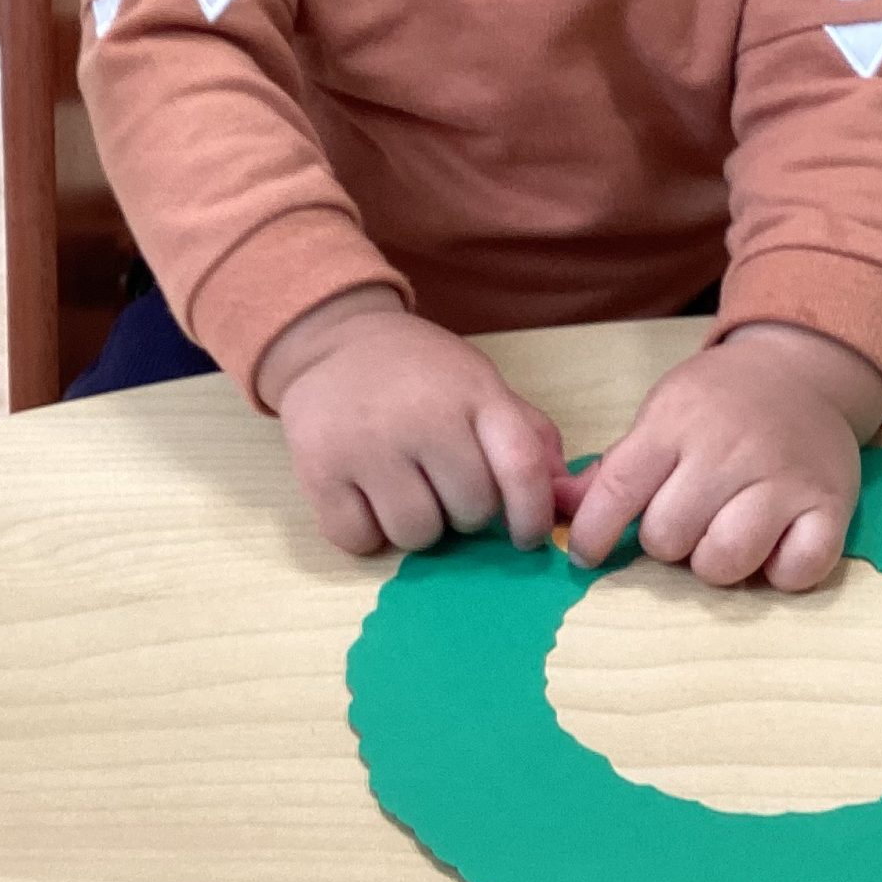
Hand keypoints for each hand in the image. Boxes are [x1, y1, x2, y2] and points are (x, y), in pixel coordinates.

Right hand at [260, 287, 568, 555]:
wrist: (333, 340)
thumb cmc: (418, 371)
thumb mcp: (478, 382)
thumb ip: (525, 433)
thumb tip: (564, 494)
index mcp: (473, 393)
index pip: (522, 468)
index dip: (533, 515)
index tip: (526, 534)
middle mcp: (422, 418)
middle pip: (470, 511)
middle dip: (464, 511)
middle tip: (443, 483)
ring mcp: (366, 445)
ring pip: (416, 535)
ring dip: (417, 526)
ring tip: (404, 487)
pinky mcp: (318, 471)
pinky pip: (360, 540)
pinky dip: (367, 531)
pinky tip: (365, 495)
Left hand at [562, 323, 881, 591]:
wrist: (801, 371)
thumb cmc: (718, 402)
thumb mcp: (661, 414)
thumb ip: (616, 467)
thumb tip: (558, 508)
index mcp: (676, 422)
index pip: (618, 490)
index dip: (593, 534)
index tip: (588, 554)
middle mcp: (729, 448)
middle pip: (669, 536)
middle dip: (664, 543)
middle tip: (682, 524)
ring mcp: (783, 478)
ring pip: (724, 561)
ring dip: (714, 564)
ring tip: (720, 538)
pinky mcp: (831, 504)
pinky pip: (795, 572)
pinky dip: (779, 573)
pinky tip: (771, 547)